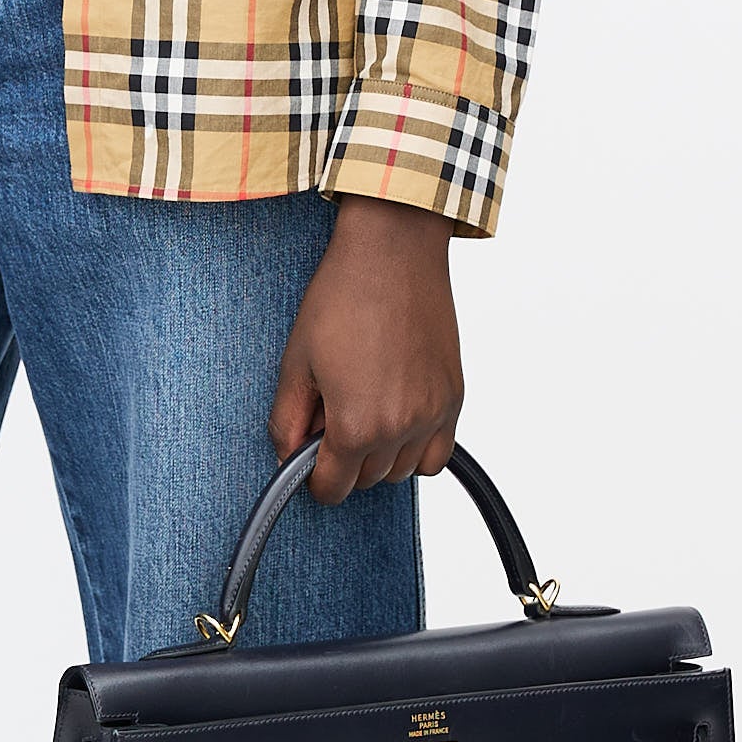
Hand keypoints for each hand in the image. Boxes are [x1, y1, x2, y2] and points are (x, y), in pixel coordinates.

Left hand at [268, 197, 463, 499]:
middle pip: (368, 481)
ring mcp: (432, 414)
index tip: (309, 462)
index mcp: (356, 424)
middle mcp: (400, 427)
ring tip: (364, 409)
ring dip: (380, 456)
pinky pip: (438, 454)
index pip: (333, 488)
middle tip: (331, 417)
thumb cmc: (343, 296)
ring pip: (402, 471)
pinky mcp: (453, 397)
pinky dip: (417, 449)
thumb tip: (289, 455)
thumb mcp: (297, 361)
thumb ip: (288, 419)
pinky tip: (398, 420)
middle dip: (345, 461)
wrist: (393, 253)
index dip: (314, 479)